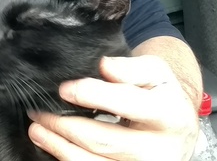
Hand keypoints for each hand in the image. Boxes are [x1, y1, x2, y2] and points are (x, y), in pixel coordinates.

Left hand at [27, 55, 198, 160]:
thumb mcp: (155, 72)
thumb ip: (131, 68)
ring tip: (37, 130)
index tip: (64, 88)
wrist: (179, 128)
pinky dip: (68, 159)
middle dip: (65, 125)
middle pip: (103, 140)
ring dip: (59, 147)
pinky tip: (54, 146)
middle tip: (38, 111)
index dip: (92, 94)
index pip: (127, 104)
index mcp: (169, 115)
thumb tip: (104, 65)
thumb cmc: (161, 95)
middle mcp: (159, 149)